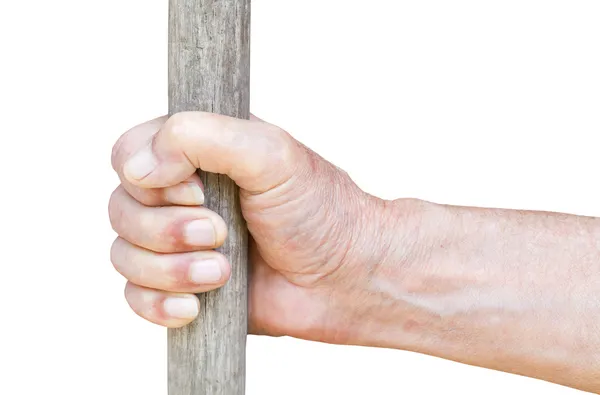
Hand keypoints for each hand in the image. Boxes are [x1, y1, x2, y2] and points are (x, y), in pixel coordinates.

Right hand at [109, 112, 411, 342]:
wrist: (346, 276)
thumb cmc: (318, 210)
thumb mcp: (270, 153)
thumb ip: (202, 137)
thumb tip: (137, 167)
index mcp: (197, 153)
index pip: (129, 154)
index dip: (151, 178)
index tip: (200, 191)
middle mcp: (181, 196)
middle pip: (120, 208)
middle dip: (167, 229)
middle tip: (221, 232)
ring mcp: (179, 243)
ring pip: (124, 255)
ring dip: (171, 268)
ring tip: (223, 271)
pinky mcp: (183, 285)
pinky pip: (136, 297)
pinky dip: (160, 303)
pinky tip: (197, 305)